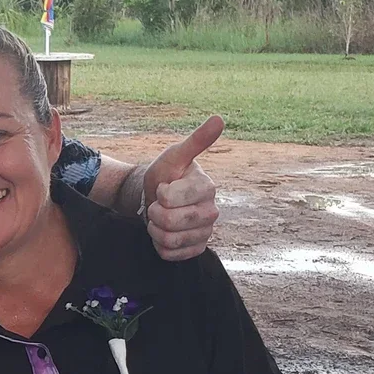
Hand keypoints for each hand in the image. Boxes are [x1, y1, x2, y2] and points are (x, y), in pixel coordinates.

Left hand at [141, 115, 223, 260]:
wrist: (156, 200)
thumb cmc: (165, 175)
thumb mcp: (174, 156)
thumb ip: (196, 141)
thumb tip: (219, 119)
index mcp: (207, 187)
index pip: (170, 197)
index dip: (159, 193)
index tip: (163, 186)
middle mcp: (212, 211)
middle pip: (170, 221)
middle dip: (154, 212)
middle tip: (157, 204)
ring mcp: (205, 232)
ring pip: (169, 240)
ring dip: (155, 229)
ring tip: (159, 218)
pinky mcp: (197, 249)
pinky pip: (171, 254)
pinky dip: (159, 245)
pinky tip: (163, 232)